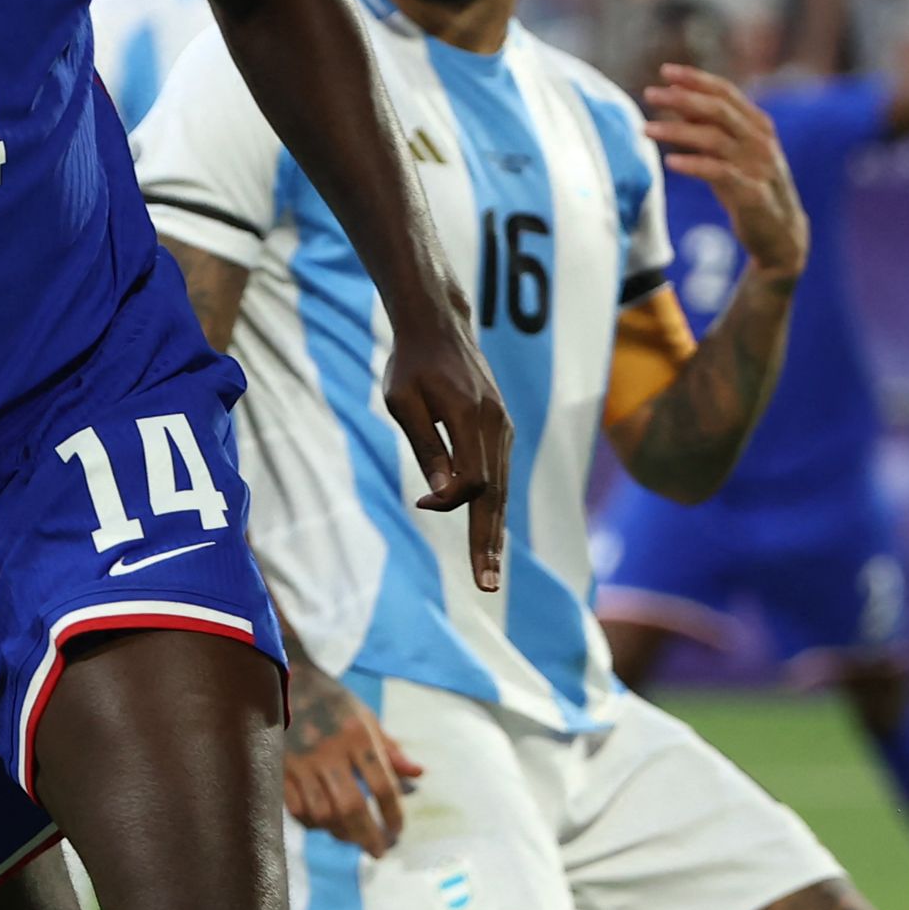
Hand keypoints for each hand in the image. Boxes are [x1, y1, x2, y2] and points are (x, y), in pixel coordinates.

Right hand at [283, 670, 425, 854]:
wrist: (287, 681)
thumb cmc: (333, 702)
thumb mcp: (366, 717)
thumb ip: (391, 749)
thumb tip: (419, 774)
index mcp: (358, 736)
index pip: (383, 785)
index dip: (393, 814)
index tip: (398, 831)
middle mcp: (330, 752)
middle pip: (352, 806)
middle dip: (368, 835)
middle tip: (378, 852)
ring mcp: (302, 762)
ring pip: (323, 812)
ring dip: (341, 833)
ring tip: (353, 839)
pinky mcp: (280, 769)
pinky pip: (297, 808)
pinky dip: (313, 823)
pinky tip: (325, 825)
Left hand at [384, 308, 509, 594]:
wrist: (439, 325)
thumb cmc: (410, 363)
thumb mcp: (403, 401)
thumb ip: (425, 447)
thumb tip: (439, 495)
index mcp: (473, 418)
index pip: (474, 480)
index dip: (450, 501)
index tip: (423, 503)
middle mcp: (497, 426)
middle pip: (496, 495)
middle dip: (487, 542)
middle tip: (485, 584)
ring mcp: (504, 428)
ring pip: (502, 489)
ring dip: (494, 532)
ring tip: (489, 571)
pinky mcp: (502, 429)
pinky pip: (501, 475)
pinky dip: (495, 507)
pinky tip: (488, 534)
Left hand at [639, 65, 806, 280]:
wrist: (780, 234)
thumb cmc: (749, 188)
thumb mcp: (729, 154)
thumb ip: (709, 128)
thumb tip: (679, 99)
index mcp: (757, 125)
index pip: (726, 93)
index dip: (696, 79)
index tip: (666, 71)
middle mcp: (760, 140)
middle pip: (719, 110)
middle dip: (683, 98)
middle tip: (650, 93)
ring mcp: (758, 165)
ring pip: (715, 138)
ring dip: (678, 130)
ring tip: (646, 128)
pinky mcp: (752, 193)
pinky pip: (720, 173)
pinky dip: (693, 164)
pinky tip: (669, 162)